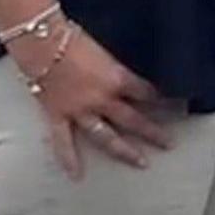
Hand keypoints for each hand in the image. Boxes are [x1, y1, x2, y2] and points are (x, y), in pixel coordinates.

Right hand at [21, 30, 173, 177]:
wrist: (39, 40)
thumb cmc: (71, 37)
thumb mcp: (105, 50)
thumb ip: (117, 69)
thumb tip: (127, 78)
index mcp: (118, 79)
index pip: (147, 93)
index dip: (162, 101)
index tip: (175, 108)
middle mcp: (103, 99)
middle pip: (134, 120)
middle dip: (154, 133)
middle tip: (169, 144)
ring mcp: (80, 111)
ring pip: (107, 137)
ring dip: (125, 151)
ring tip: (142, 163)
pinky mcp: (58, 115)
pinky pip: (63, 142)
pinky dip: (68, 159)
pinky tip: (76, 176)